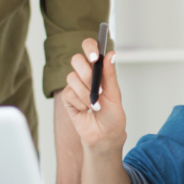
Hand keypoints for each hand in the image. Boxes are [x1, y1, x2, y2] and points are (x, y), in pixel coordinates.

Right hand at [58, 38, 126, 155]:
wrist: (105, 135)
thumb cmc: (112, 114)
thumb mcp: (115, 94)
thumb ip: (110, 74)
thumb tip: (111, 54)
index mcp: (98, 69)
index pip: (89, 48)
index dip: (89, 47)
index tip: (94, 56)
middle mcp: (85, 75)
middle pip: (76, 59)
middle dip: (86, 73)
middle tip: (96, 86)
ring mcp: (75, 86)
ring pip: (72, 77)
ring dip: (86, 93)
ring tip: (95, 105)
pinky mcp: (68, 99)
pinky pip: (69, 93)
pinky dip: (80, 103)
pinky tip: (86, 110)